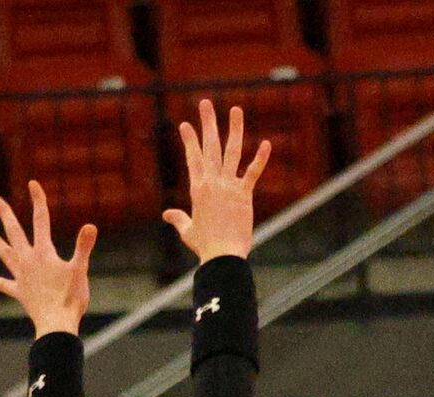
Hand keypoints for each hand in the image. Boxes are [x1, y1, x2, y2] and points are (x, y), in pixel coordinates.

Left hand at [0, 183, 97, 337]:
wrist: (57, 325)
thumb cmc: (71, 299)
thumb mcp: (80, 270)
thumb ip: (83, 247)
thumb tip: (90, 225)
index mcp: (44, 252)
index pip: (41, 220)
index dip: (38, 200)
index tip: (32, 183)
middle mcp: (28, 261)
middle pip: (14, 232)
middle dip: (4, 213)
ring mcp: (22, 277)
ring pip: (4, 254)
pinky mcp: (20, 293)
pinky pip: (4, 285)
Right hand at [163, 100, 269, 263]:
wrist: (222, 256)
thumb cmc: (205, 246)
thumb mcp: (188, 231)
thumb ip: (178, 219)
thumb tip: (166, 215)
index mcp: (197, 189)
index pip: (192, 158)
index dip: (189, 140)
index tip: (185, 125)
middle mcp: (212, 183)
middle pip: (209, 147)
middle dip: (207, 123)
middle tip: (205, 103)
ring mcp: (229, 187)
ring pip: (231, 152)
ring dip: (233, 129)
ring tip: (235, 109)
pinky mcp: (244, 195)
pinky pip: (253, 173)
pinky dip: (260, 159)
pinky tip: (267, 143)